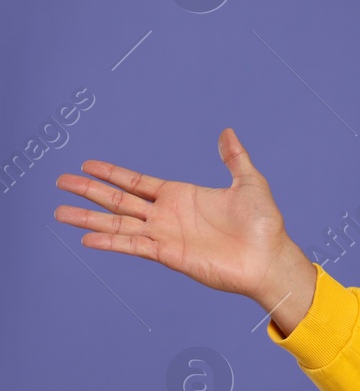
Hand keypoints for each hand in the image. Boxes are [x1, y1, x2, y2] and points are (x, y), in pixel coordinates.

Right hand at [53, 128, 316, 330]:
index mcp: (181, 196)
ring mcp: (165, 235)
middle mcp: (167, 215)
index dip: (112, 173)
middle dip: (90, 191)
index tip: (87, 165)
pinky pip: (133, 245)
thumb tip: (227, 131)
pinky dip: (109, 242)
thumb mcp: (250, 182)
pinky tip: (86, 238)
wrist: (269, 258)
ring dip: (88, 218)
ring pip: (117, 223)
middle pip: (119, 200)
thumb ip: (235, 158)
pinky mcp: (168, 254)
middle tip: (60, 181)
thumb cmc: (263, 224)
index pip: (137, 182)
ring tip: (59, 211)